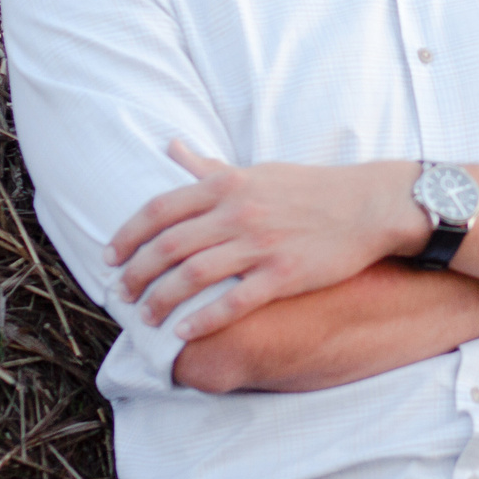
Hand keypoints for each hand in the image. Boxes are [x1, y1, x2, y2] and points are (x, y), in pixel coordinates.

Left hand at [107, 142, 425, 338]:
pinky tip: (184, 331)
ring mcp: (260, 244)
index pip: (159, 210)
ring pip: (193, 275)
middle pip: (168, 246)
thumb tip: (172, 147)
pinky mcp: (284, 274)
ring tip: (145, 317)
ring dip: (161, 299)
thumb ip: (209, 166)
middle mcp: (238, 212)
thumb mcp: (256, 169)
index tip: (109, 257)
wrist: (369, 205)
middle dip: (136, 273)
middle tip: (120, 293)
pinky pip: (234, 301)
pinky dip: (203, 318)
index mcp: (227, 184)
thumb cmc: (311, 188)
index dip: (127, 236)